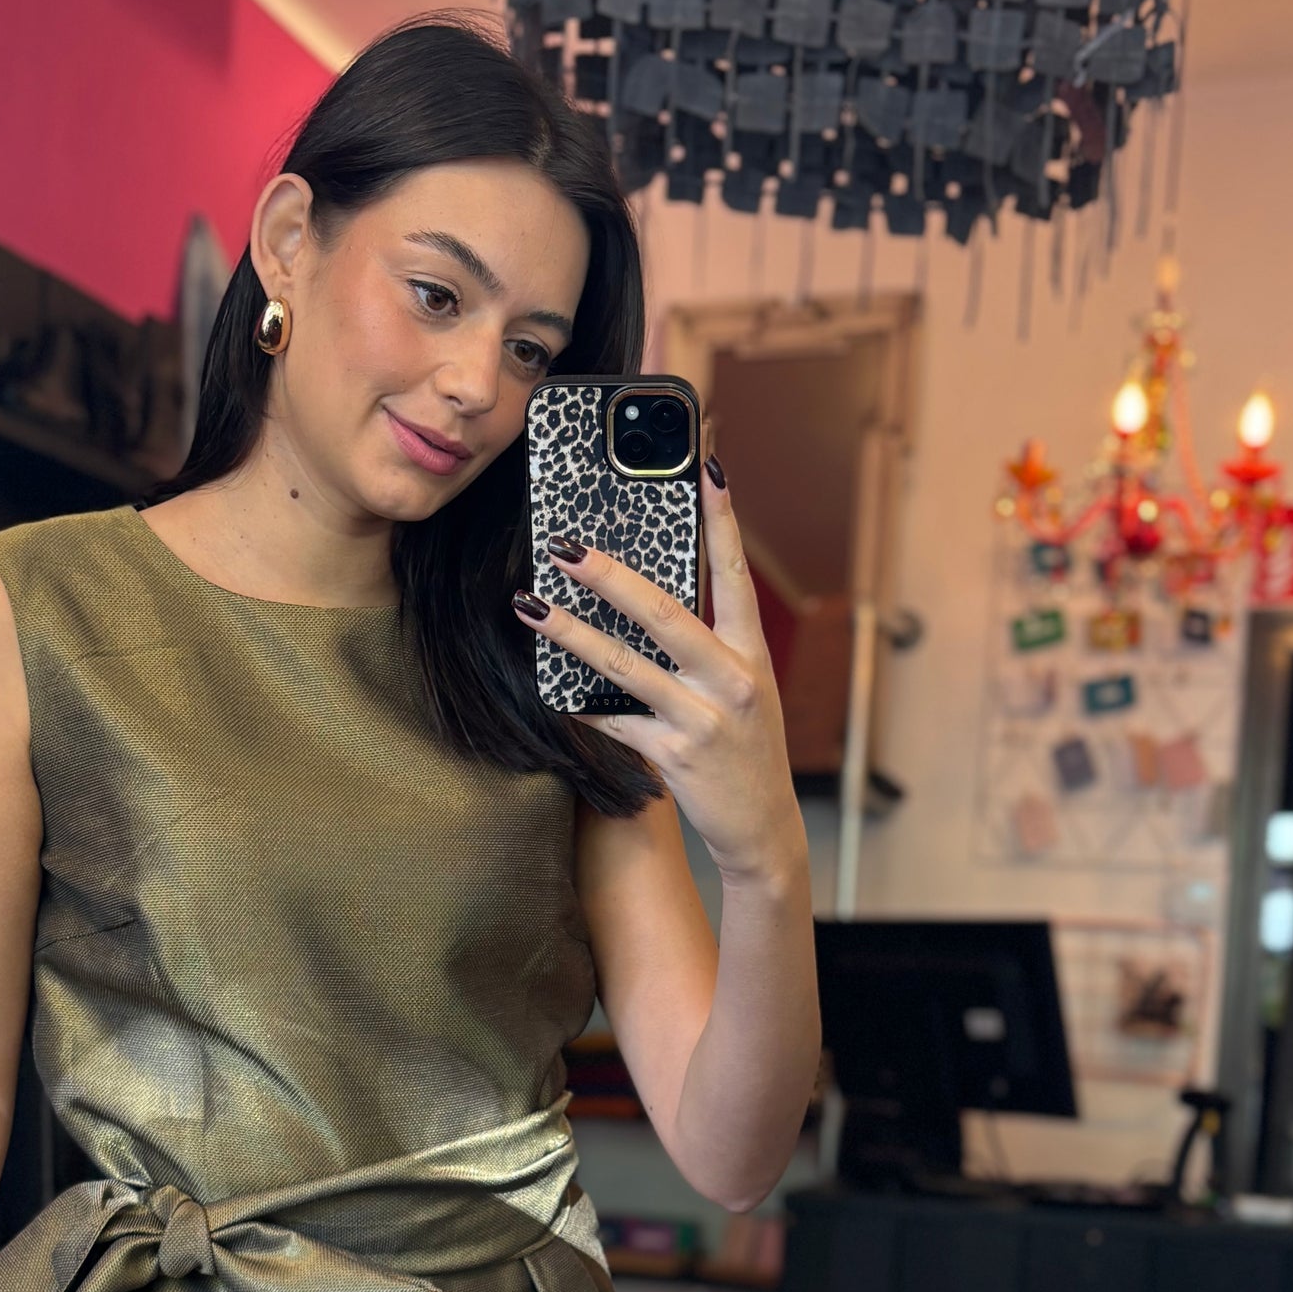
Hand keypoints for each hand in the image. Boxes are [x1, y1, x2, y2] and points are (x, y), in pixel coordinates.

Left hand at [515, 455, 803, 886]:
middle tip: (564, 546)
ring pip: (626, 665)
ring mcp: (703, 719)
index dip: (721, 518)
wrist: (763, 828)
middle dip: (610, 576)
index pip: (735, 573)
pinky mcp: (675, 756)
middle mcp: (732, 680)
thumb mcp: (743, 690)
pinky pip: (614, 721)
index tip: (708, 463)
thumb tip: (646, 593)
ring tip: (529, 606)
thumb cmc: (746, 749)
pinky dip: (580, 704)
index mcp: (751, 653)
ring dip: (571, 633)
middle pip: (665, 613)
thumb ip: (707, 645)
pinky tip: (550, 688)